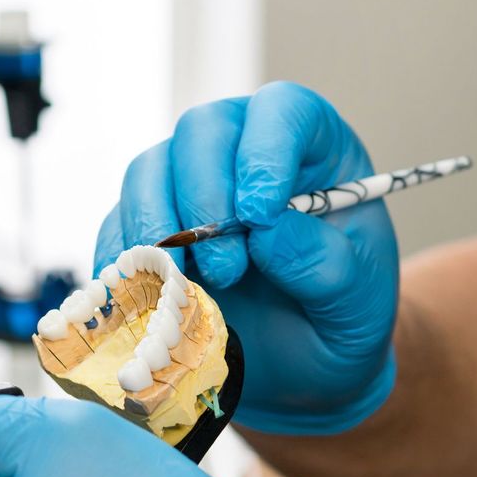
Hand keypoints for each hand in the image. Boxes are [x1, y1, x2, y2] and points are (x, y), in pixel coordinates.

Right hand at [95, 81, 398, 433]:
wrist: (300, 365)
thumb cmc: (337, 318)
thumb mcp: (358, 302)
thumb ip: (325, 265)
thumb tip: (268, 230)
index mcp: (310, 148)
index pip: (281, 112)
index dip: (265, 150)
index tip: (260, 213)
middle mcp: (241, 150)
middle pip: (202, 131)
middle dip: (203, 197)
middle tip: (227, 270)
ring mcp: (186, 185)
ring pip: (148, 171)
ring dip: (156, 228)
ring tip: (184, 291)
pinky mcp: (147, 227)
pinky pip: (119, 226)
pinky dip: (125, 264)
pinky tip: (146, 302)